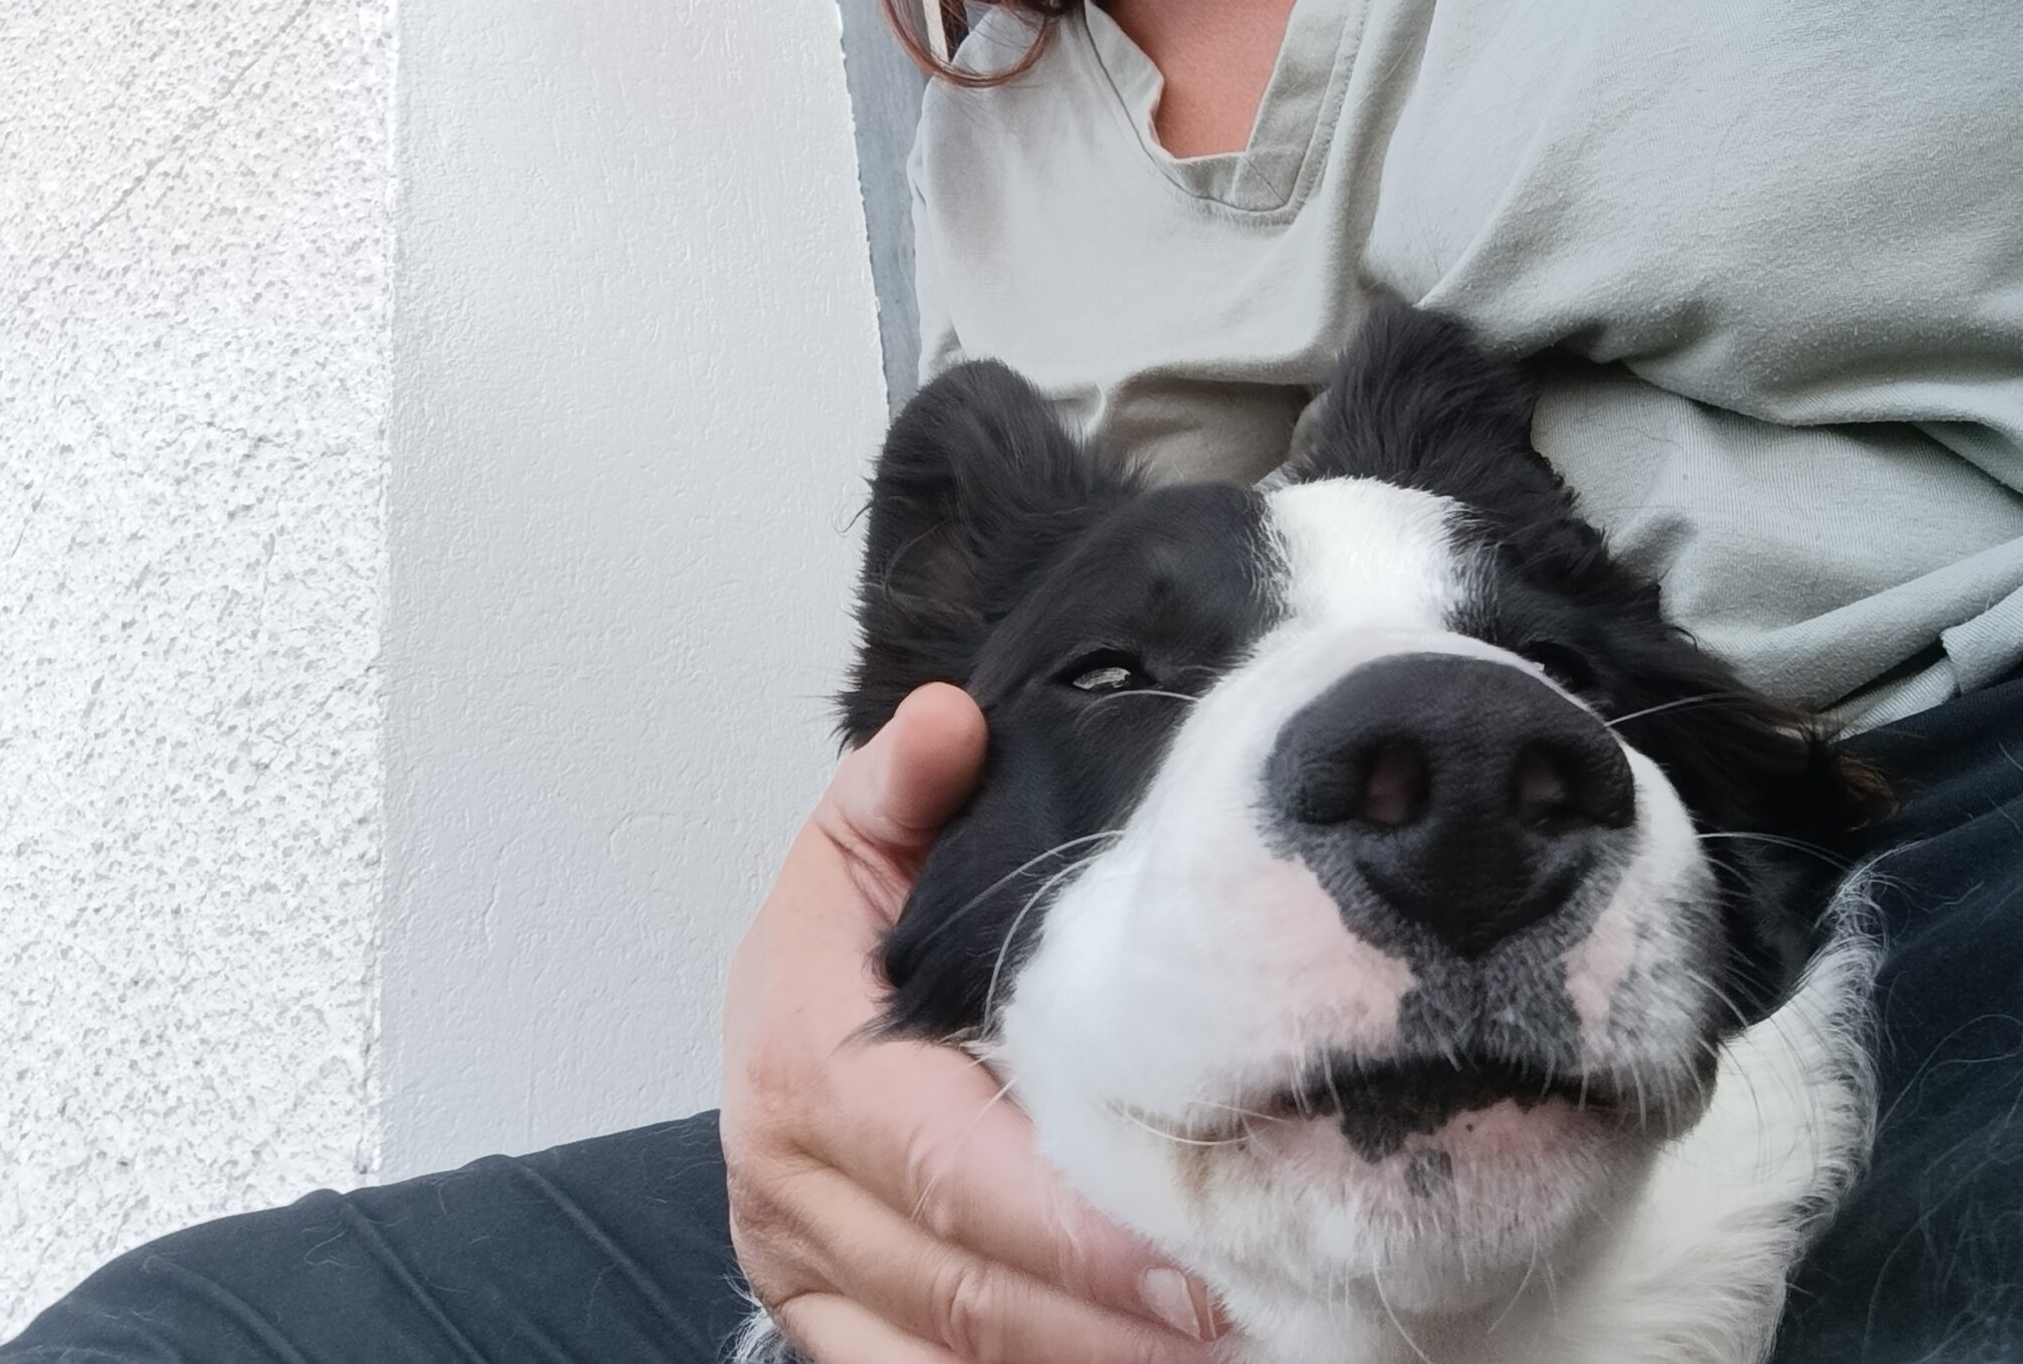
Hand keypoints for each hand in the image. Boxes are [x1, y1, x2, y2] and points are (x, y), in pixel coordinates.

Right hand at [722, 682, 1222, 1362]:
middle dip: (1114, 1322)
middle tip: (1256, 1317)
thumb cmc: (837, 942)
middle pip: (968, 1287)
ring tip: (1232, 1350)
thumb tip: (950, 721)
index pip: (952, 1165)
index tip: (1204, 1251)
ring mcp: (807, 1275)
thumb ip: (901, 786)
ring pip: (955, 1358)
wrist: (765, 1030)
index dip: (1079, 1226)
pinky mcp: (832, 1334)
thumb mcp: (859, 843)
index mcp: (806, 1064)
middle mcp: (794, 1188)